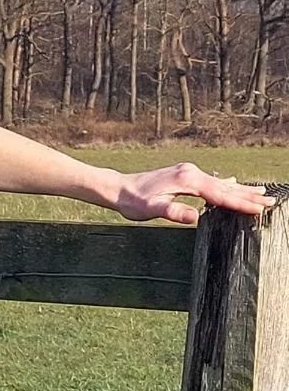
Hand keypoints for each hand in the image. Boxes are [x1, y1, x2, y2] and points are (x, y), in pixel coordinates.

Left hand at [110, 163, 270, 226]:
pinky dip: (226, 185)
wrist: (119, 188)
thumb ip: (173, 212)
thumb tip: (195, 217)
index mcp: (188, 181)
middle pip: (226, 187)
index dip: (240, 203)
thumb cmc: (133, 201)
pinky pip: (212, 182)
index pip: (220, 195)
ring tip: (262, 192)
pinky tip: (234, 182)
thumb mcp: (150, 209)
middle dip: (249, 195)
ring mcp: (189, 173)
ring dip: (241, 189)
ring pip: (221, 183)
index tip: (258, 209)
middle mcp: (192, 173)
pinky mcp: (185, 176)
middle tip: (271, 201)